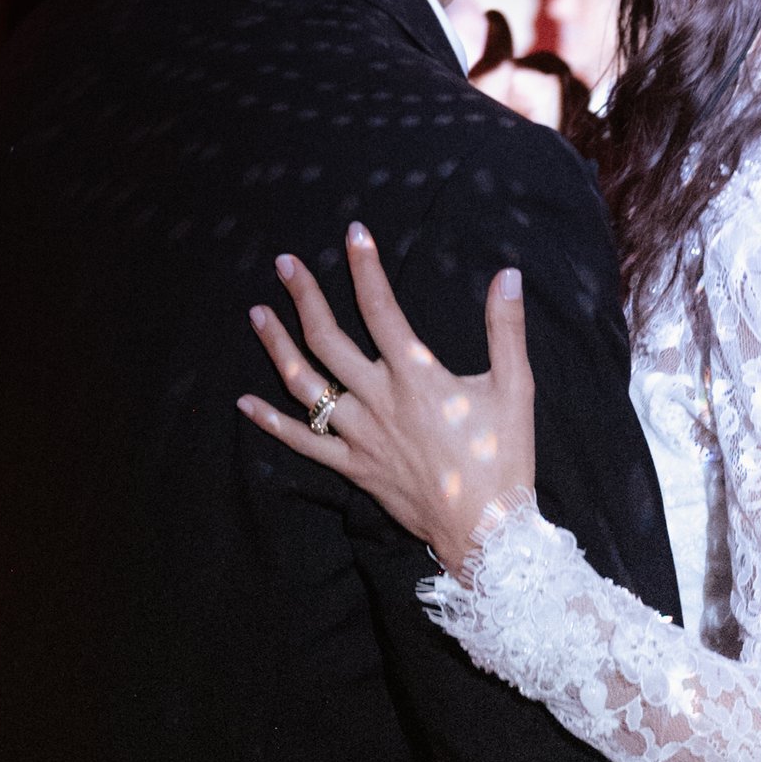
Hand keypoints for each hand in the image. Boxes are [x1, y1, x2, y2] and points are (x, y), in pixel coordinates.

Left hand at [239, 222, 534, 576]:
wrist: (485, 528)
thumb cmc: (504, 457)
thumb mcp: (515, 388)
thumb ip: (506, 329)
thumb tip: (507, 276)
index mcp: (416, 376)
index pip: (381, 309)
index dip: (365, 267)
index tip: (353, 233)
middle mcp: (378, 400)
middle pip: (328, 338)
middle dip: (303, 296)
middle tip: (284, 264)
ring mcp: (359, 435)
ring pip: (305, 385)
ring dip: (277, 346)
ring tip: (257, 314)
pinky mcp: (352, 467)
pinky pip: (302, 442)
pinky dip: (271, 423)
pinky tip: (245, 403)